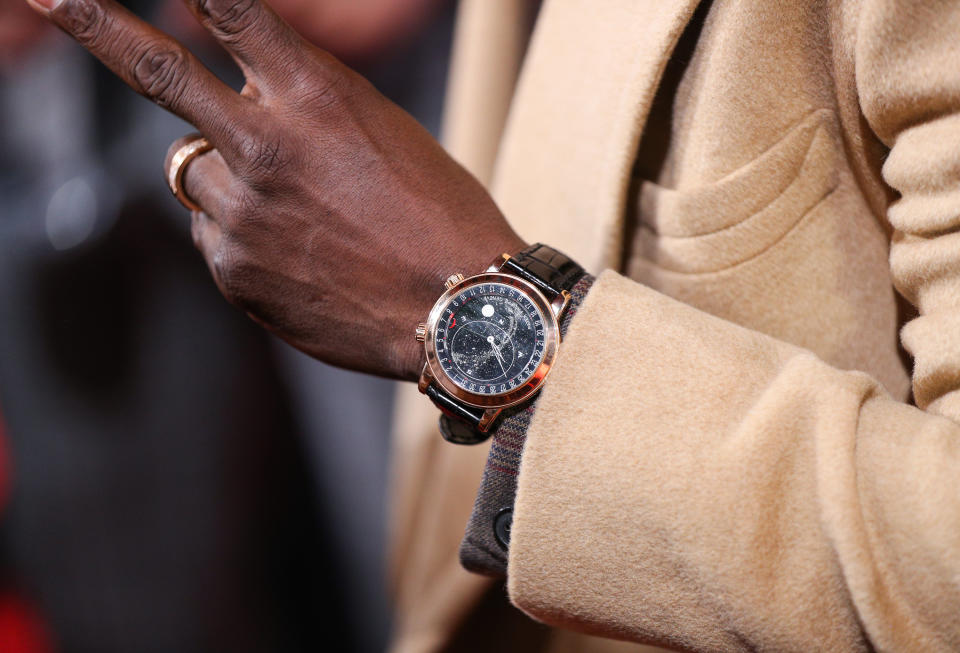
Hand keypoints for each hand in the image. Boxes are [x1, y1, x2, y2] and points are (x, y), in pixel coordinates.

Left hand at [26, 0, 525, 380]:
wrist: (462, 313)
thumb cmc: (440, 218)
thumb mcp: (385, 131)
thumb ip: (307, 102)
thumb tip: (247, 94)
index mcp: (316, 98)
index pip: (228, 8)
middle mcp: (266, 148)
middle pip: (157, 73)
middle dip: (94, 23)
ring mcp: (243, 215)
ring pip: (192, 172)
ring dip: (224, 176)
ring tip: (296, 209)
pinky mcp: (234, 272)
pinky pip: (210, 233)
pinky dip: (240, 233)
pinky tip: (299, 253)